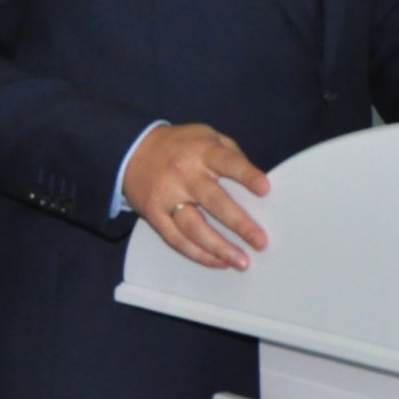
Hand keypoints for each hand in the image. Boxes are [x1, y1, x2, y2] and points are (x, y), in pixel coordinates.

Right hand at [124, 123, 270, 269]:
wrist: (132, 150)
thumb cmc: (181, 146)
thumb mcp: (207, 136)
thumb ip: (231, 154)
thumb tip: (256, 184)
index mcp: (202, 151)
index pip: (228, 163)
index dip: (247, 176)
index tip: (265, 190)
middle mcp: (185, 174)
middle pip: (214, 201)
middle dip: (239, 223)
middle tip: (261, 242)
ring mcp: (167, 196)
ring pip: (194, 227)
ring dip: (219, 247)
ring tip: (241, 262)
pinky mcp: (154, 214)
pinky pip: (176, 239)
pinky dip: (198, 253)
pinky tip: (218, 262)